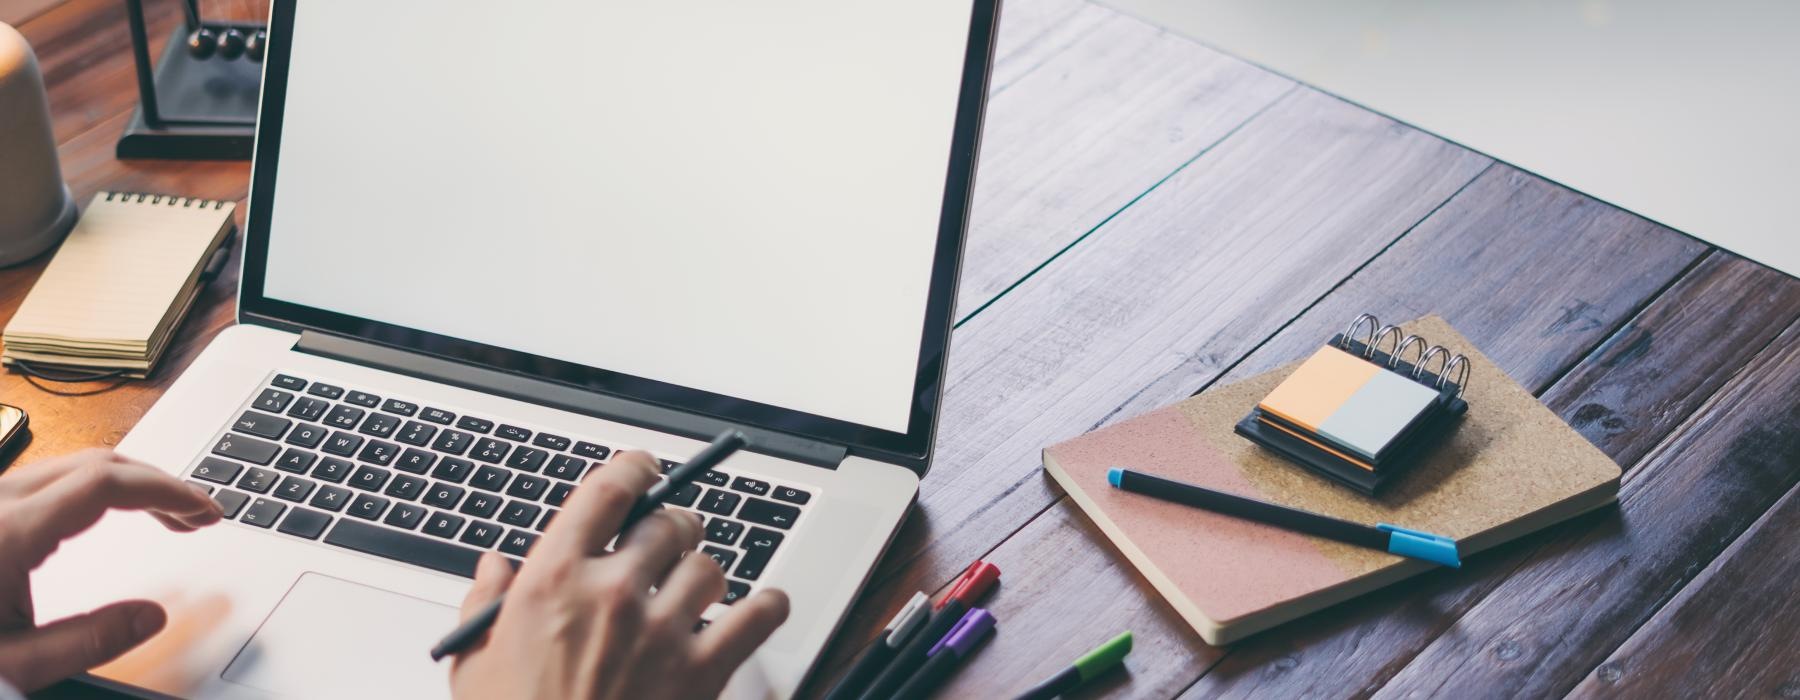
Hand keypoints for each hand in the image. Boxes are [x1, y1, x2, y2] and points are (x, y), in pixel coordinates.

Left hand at [0, 449, 222, 691]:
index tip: (208, 511)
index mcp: (10, 531)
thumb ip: (88, 640)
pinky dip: (93, 490)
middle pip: (97, 463)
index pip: (109, 483)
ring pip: (72, 467)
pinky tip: (105, 517)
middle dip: (158, 483)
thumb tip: (153, 617)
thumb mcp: (13, 664)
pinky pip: (47, 481)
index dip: (170, 491)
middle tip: (199, 517)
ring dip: (127, 484)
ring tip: (165, 517)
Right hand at [450, 451, 789, 699]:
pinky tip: (757, 610)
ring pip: (709, 566)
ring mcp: (661, 632)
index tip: (644, 470)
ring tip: (692, 593)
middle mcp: (611, 595)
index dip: (634, 469)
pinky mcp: (701, 672)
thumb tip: (493, 567)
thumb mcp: (473, 665)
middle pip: (668, 523)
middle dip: (671, 529)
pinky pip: (758, 614)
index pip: (608, 491)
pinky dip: (766, 607)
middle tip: (666, 546)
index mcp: (551, 581)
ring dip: (703, 576)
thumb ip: (483, 604)